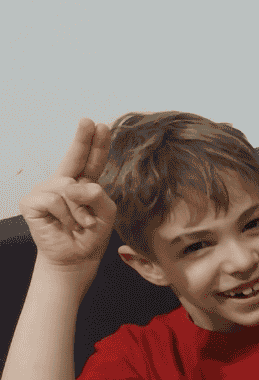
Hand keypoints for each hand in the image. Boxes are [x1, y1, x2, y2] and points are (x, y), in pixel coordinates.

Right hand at [20, 118, 115, 269]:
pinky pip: (54, 200)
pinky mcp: (31, 201)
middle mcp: (63, 183)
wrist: (75, 258)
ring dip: (80, 210)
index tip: (100, 126)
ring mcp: (45, 190)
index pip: (91, 161)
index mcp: (83, 184)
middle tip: (88, 121)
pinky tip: (64, 224)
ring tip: (79, 224)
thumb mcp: (106, 214)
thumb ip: (98, 196)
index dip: (95, 144)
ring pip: (68, 187)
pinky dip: (65, 215)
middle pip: (73, 157)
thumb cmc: (90, 235)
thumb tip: (76, 184)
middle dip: (82, 139)